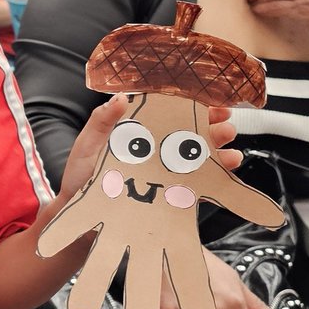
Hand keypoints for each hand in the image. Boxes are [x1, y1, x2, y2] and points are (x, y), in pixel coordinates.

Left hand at [59, 97, 243, 199]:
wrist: (79, 211)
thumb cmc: (81, 174)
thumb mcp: (88, 144)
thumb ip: (102, 121)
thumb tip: (120, 98)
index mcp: (139, 130)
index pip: (169, 110)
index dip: (190, 102)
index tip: (208, 97)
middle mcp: (156, 148)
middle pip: (190, 130)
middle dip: (212, 123)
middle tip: (226, 120)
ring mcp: (165, 170)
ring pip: (197, 154)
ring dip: (217, 147)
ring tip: (229, 143)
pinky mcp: (170, 192)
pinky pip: (196, 182)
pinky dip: (215, 175)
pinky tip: (226, 168)